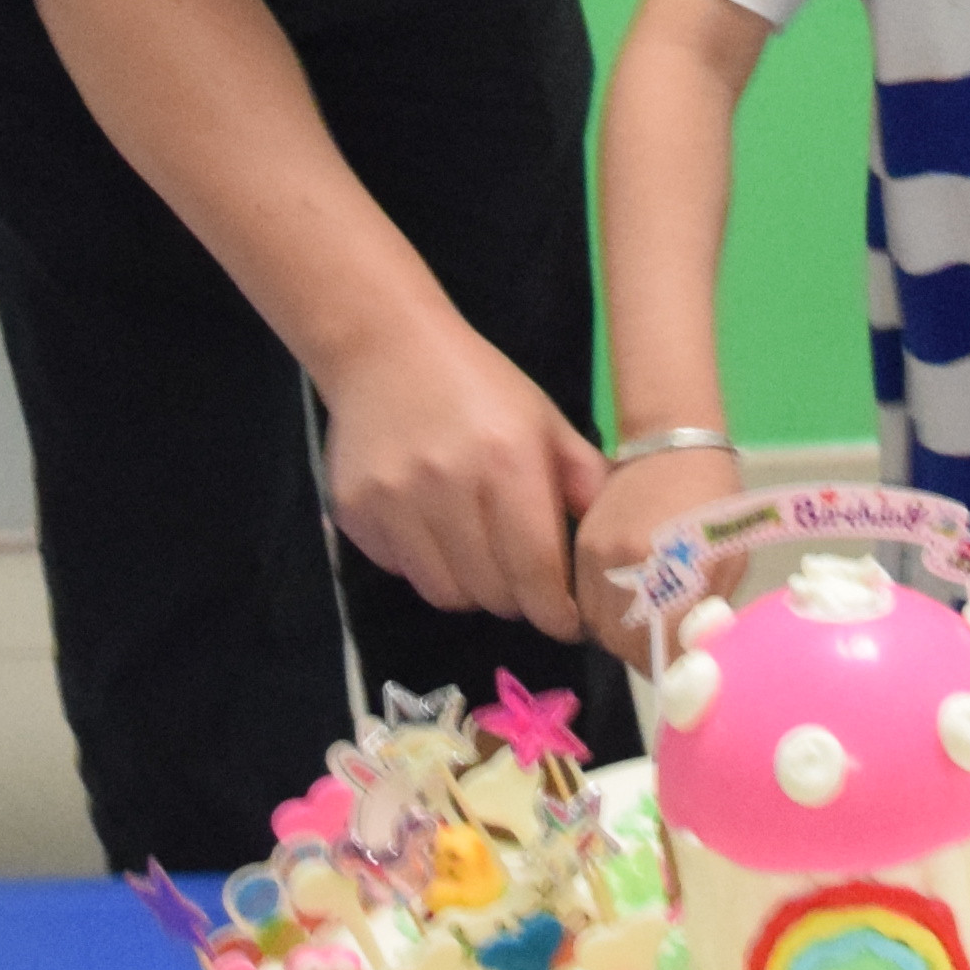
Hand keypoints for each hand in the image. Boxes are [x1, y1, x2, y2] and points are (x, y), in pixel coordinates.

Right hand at [317, 314, 608, 638]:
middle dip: (517, 598)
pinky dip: (424, 565)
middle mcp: (449, 486)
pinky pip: (400, 571)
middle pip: (492, 593)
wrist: (387, 348)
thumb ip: (585, 481)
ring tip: (478, 555)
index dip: (556, 612)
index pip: (536, 571)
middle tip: (524, 581)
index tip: (567, 622)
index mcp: (509, 463)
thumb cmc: (481, 385)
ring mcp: (394, 501)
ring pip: (444, 593)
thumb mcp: (546, 421)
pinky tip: (432, 528)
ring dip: (471, 588)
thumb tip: (614, 542)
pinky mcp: (355, 511)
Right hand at [575, 445, 741, 663]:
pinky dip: (603, 612)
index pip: (659, 649)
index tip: (682, 672)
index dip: (670, 669)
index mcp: (672, 571)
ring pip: (597, 626)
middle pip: (622, 643)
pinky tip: (625, 602)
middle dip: (643, 655)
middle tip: (664, 650)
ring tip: (645, 627)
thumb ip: (709, 614)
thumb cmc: (717, 506)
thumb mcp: (730, 562)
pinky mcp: (581, 547)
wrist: (676, 448)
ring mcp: (596, 556)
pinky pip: (584, 599)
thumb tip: (694, 662)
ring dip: (620, 637)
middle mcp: (626, 567)